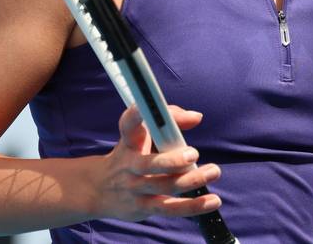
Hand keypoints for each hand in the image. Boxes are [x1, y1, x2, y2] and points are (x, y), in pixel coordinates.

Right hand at [92, 105, 221, 220]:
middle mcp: (129, 165)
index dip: (139, 113)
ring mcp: (135, 189)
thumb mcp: (140, 134)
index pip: (129, 124)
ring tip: (213, 171)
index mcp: (129, 141)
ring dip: (190, 181)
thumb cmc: (131, 154)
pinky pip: (169, 208)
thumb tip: (196, 117)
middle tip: (193, 153)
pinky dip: (192, 206)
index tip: (151, 104)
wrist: (99, 189)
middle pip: (149, 164)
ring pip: (163, 187)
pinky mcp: (142, 208)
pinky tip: (212, 201)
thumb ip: (168, 119)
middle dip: (172, 161)